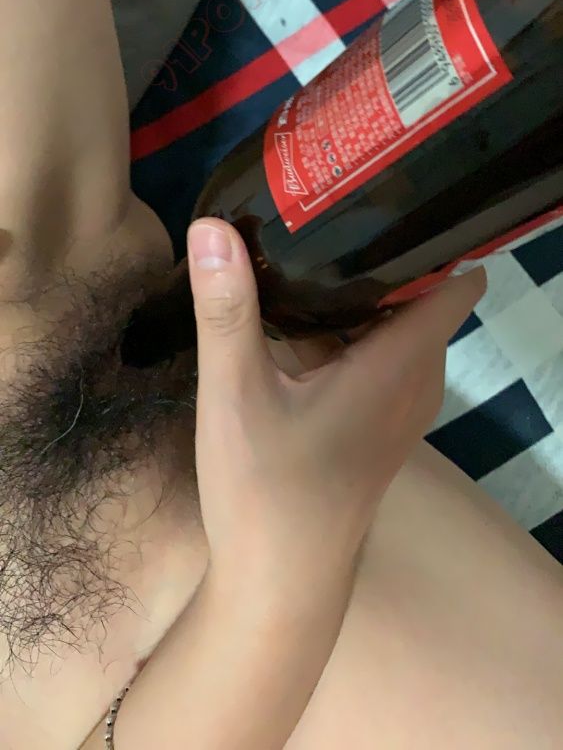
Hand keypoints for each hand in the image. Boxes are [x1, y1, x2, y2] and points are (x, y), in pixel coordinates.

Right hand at [188, 219, 485, 603]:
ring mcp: (402, 406)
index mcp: (399, 365)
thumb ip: (227, 310)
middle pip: (424, 296)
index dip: (441, 234)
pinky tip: (308, 306)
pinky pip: (383, 354)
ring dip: (370, 287)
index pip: (455, 284)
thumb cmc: (266, 492)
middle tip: (336, 199)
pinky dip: (358, 324)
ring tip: (319, 236)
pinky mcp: (380, 424)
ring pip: (400, 326)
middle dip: (391, 248)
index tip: (398, 189)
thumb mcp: (236, 395)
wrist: (280, 584)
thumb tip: (213, 224)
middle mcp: (416, 382)